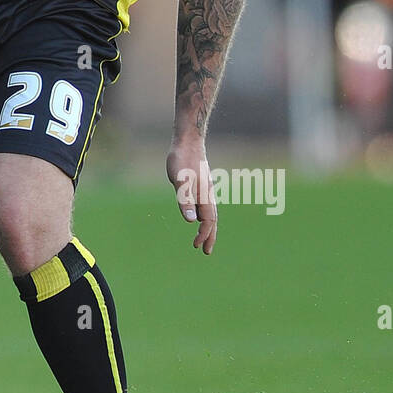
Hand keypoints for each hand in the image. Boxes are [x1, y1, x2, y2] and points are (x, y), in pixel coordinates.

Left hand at [166, 138, 217, 254]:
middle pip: (212, 220)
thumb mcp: (180, 181)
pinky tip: (198, 216)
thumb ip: (185, 200)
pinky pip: (205, 205)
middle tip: (206, 252)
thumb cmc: (182, 159)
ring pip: (210, 213)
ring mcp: (205, 189)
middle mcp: (208, 194)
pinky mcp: (200, 184)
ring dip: (207, 227)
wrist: (188, 141)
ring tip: (203, 239)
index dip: (204, 235)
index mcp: (205, 195)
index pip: (208, 221)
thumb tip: (192, 221)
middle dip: (210, 236)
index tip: (197, 246)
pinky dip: (204, 216)